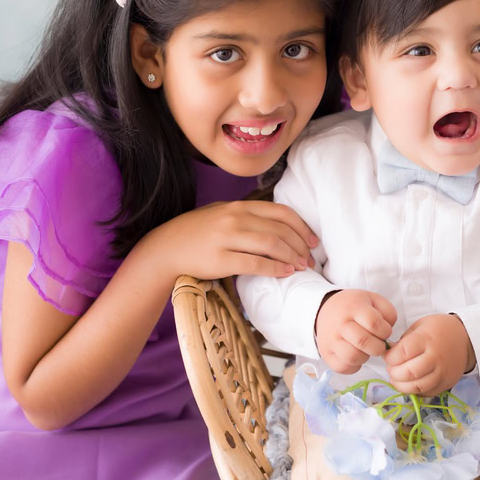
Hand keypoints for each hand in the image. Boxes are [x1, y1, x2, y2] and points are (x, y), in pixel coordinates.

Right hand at [137, 200, 317, 284]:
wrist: (166, 248)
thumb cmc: (198, 232)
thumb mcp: (223, 213)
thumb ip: (248, 215)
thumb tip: (280, 224)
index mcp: (240, 206)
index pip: (281, 212)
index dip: (302, 227)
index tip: (313, 240)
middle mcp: (236, 218)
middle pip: (280, 230)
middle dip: (300, 246)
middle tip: (310, 259)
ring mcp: (227, 238)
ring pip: (271, 245)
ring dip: (291, 257)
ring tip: (300, 267)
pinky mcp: (221, 259)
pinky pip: (255, 264)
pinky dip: (274, 269)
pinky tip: (284, 273)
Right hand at [315, 289, 397, 374]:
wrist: (326, 310)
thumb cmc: (354, 307)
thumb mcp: (373, 299)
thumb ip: (387, 311)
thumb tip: (389, 329)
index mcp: (354, 308)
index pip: (374, 323)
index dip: (385, 331)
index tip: (385, 331)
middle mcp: (340, 324)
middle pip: (363, 341)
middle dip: (378, 347)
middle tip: (378, 344)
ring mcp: (331, 340)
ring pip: (352, 357)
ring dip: (365, 357)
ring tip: (366, 350)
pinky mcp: (326, 354)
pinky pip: (343, 367)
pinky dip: (354, 366)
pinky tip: (357, 355)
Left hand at [384, 313, 474, 395]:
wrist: (466, 338)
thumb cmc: (439, 330)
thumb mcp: (420, 326)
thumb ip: (405, 340)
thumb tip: (390, 355)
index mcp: (427, 339)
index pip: (403, 352)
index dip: (390, 357)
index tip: (388, 356)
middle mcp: (435, 357)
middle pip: (409, 372)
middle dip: (394, 373)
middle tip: (391, 369)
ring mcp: (442, 372)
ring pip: (417, 386)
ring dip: (402, 385)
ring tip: (397, 379)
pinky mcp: (446, 383)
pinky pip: (427, 393)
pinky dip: (415, 391)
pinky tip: (410, 384)